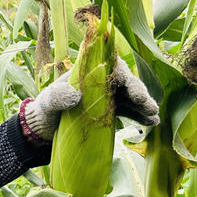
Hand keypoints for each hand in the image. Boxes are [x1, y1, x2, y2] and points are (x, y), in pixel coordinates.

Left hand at [21, 58, 158, 141]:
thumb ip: (57, 96)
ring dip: (144, 106)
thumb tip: (75, 95)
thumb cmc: (44, 110)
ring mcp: (106, 97)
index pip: (111, 68)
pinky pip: (128, 112)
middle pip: (126, 83)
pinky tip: (151, 123)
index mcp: (88, 73)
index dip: (125, 77)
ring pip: (130, 98)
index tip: (131, 91)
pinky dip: (139, 116)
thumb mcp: (47, 102)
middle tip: (150, 107)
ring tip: (154, 117)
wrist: (42, 128)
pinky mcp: (108, 112)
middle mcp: (101, 82)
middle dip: (140, 94)